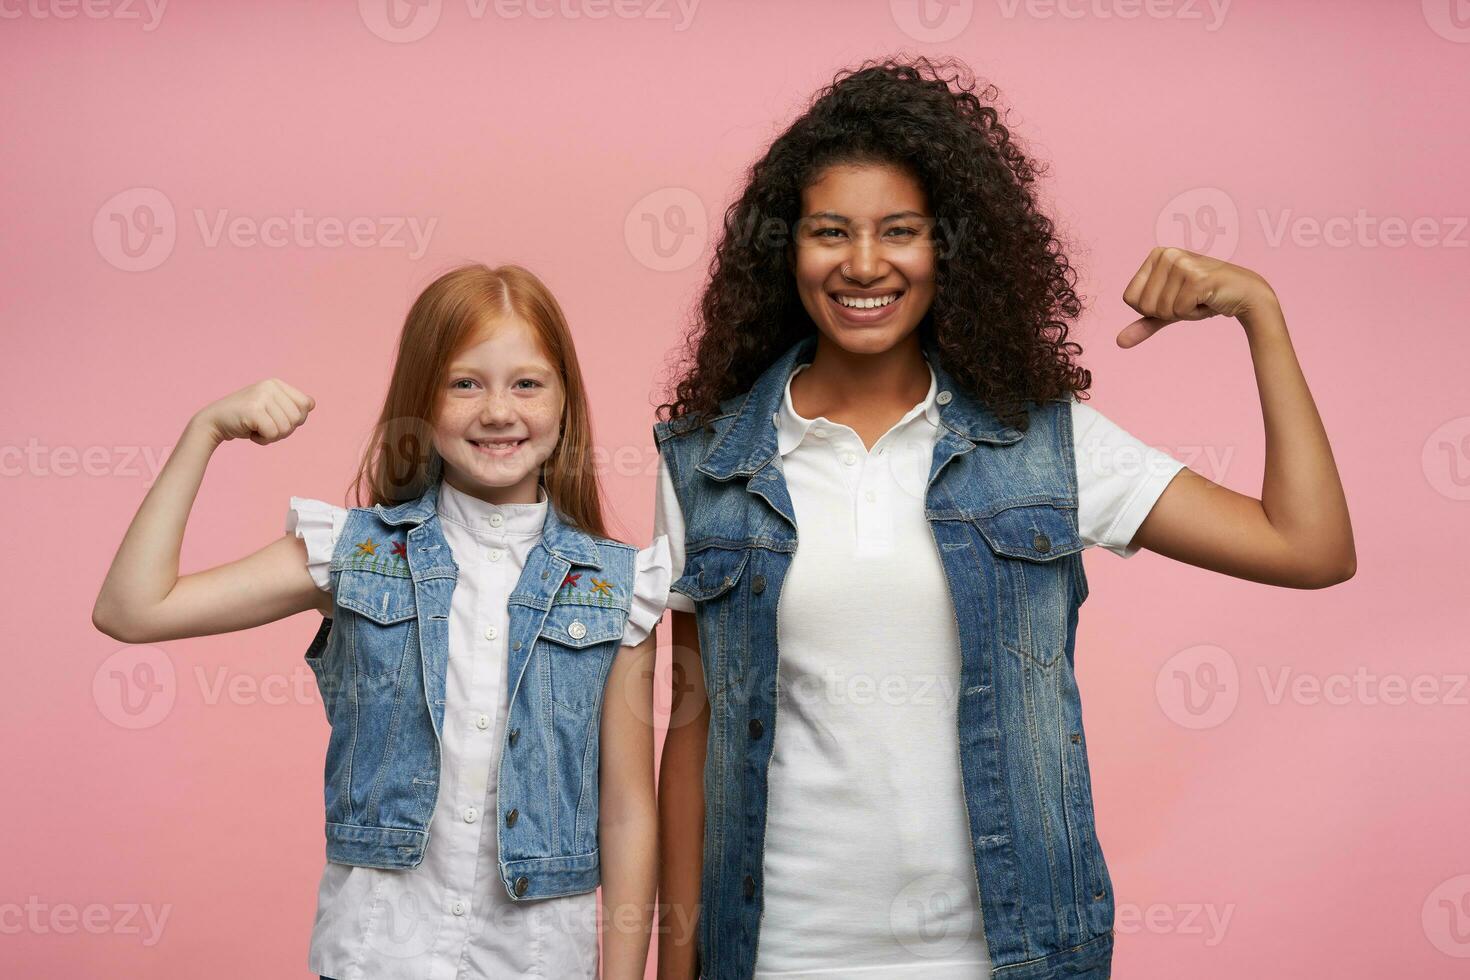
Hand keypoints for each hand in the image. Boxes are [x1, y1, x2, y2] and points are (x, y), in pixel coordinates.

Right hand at [194, 378, 315, 445]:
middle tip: (265, 427)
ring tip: (256, 428)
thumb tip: (312, 404)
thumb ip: (290, 406)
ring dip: (272, 436)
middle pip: (298, 419)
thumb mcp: (271, 408)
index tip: (277, 419)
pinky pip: (272, 433)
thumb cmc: (246, 419)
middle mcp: (270, 386)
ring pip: (286, 428)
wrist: (214, 422)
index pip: (307, 405)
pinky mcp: (253, 409)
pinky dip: (262, 440)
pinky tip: (250, 432)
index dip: (296, 419)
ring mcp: (261, 396)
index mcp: (277, 383)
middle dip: (284, 430)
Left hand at [1117, 246, 1277, 347]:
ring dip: (1183, 313)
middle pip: (1144, 305)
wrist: (1244, 294)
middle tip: (1189, 299)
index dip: (1152, 308)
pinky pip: (1179, 311)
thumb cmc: (1204, 298)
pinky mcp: (1197, 278)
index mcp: (1156, 255)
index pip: (1129, 299)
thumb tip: (1119, 342)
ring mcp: (1183, 263)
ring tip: (1199, 298)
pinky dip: (1194, 313)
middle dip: (1168, 312)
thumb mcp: (1169, 310)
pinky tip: (1208, 299)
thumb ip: (1145, 322)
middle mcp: (1167, 254)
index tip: (1174, 297)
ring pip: (1162, 310)